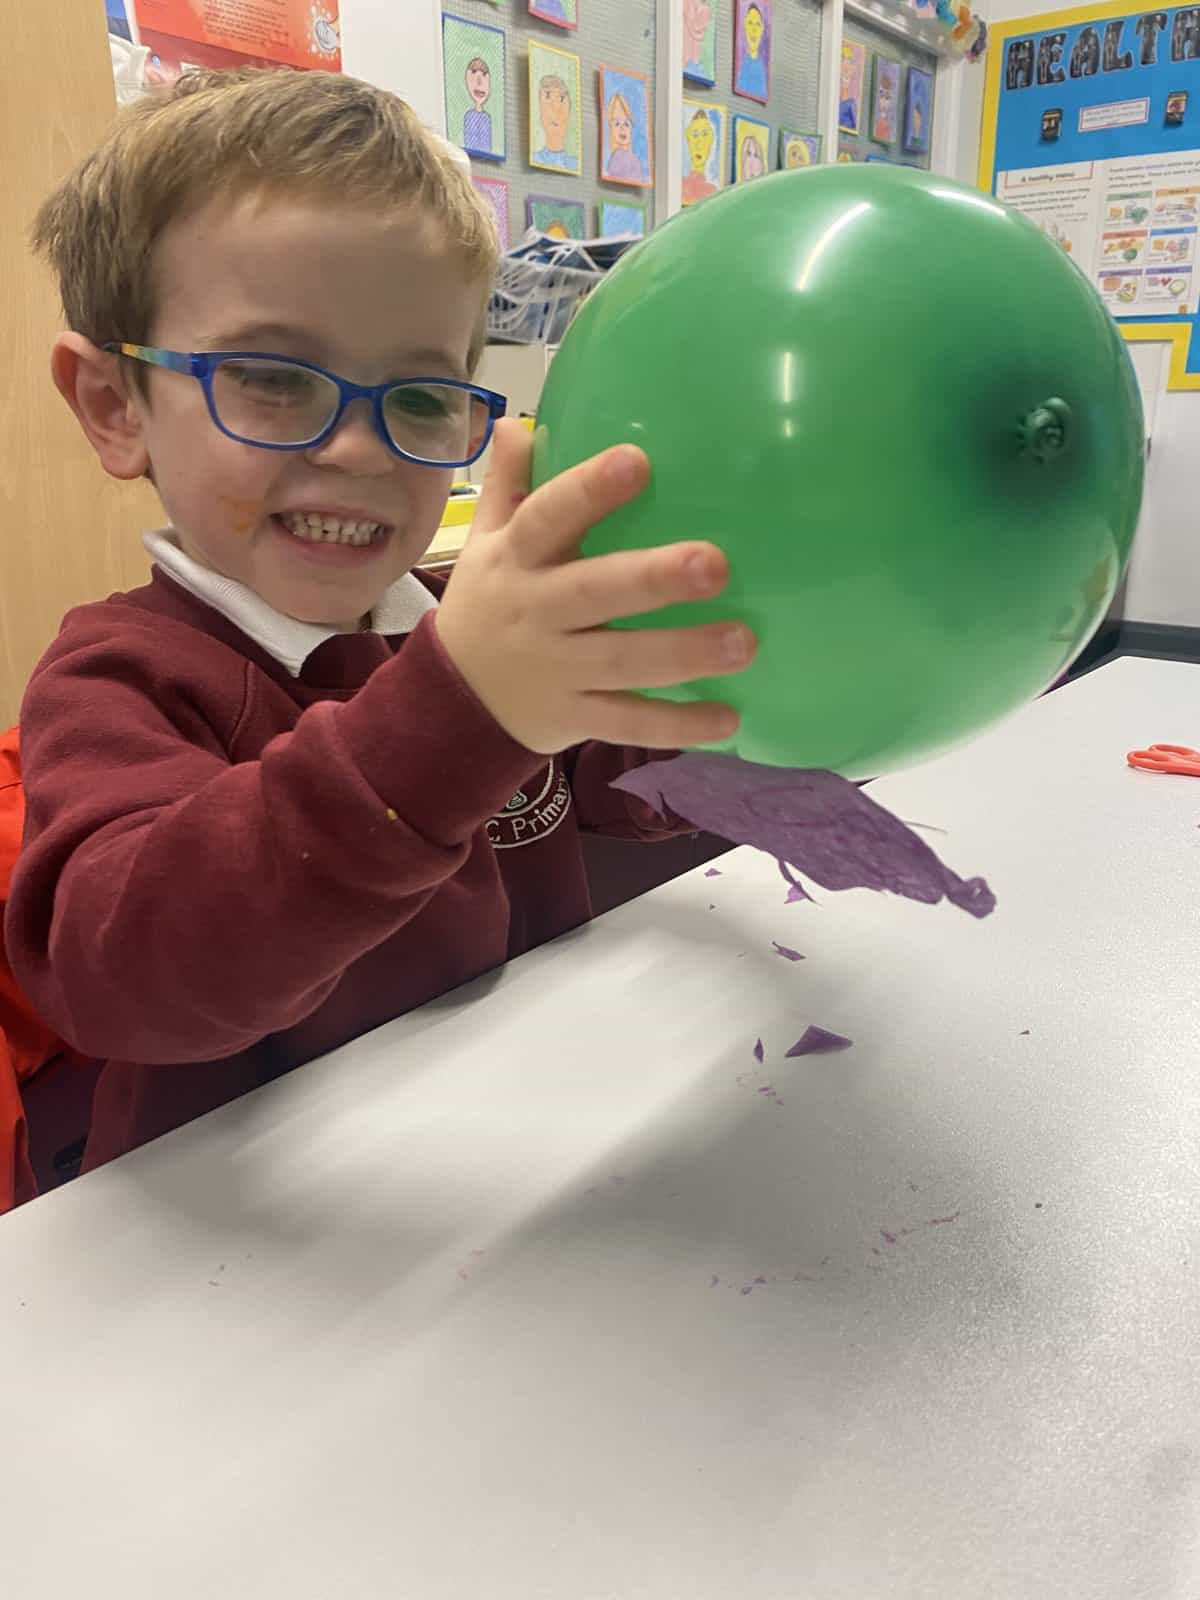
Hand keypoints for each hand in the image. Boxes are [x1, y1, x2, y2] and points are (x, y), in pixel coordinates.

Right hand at [435, 419, 754, 753]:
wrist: (450, 701)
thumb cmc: (487, 602)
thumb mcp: (484, 542)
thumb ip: (508, 483)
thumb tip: (517, 422)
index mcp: (515, 559)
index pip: (547, 517)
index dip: (589, 491)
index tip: (637, 461)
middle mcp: (535, 613)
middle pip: (595, 592)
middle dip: (654, 580)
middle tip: (717, 564)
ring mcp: (556, 671)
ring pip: (622, 663)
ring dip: (684, 654)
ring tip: (744, 643)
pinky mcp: (573, 718)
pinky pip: (628, 722)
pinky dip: (677, 725)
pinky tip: (728, 720)